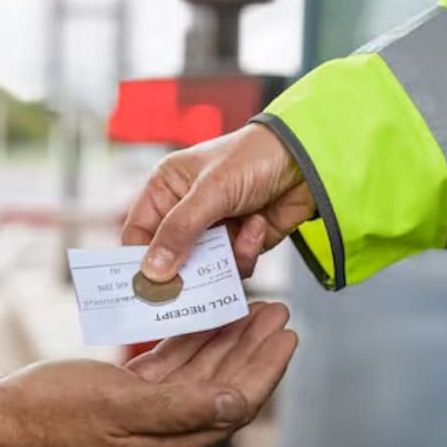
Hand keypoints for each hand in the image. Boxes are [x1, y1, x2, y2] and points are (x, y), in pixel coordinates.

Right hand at [0, 302, 295, 446]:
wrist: (2, 424)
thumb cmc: (52, 414)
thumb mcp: (119, 406)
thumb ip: (183, 407)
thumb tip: (238, 403)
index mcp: (169, 442)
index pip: (235, 403)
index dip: (264, 368)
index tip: (287, 334)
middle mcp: (165, 434)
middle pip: (224, 386)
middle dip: (253, 349)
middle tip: (276, 311)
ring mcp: (145, 417)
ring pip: (200, 374)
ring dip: (226, 342)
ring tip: (251, 309)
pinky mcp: (126, 400)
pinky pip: (170, 369)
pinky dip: (189, 343)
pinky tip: (200, 320)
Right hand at [122, 124, 314, 281]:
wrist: (308, 160)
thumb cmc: (253, 158)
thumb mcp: (210, 191)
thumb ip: (179, 231)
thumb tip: (151, 271)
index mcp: (166, 189)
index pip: (139, 234)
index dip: (139, 261)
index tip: (146, 287)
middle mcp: (186, 211)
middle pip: (169, 258)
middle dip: (183, 271)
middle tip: (190, 288)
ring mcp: (213, 229)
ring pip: (203, 268)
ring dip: (222, 259)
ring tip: (238, 238)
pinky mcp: (240, 243)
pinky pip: (232, 267)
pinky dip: (246, 252)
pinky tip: (257, 226)